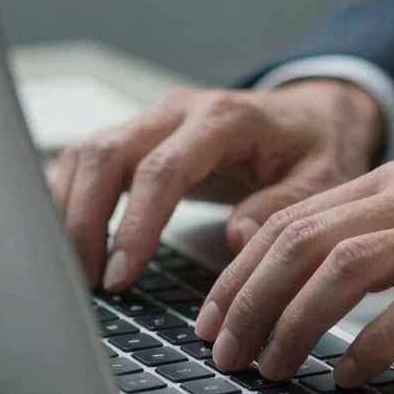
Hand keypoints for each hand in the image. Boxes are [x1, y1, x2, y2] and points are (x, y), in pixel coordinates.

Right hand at [53, 79, 383, 290]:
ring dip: (71, 210)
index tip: (120, 275)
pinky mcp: (146, 135)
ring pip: (89, 153)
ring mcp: (159, 119)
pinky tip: (78, 240)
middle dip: (85, 220)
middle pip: (107, 154)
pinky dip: (76, 198)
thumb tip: (238, 239)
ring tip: (76, 270)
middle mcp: (183, 111)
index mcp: (226, 119)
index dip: (135, 224)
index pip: (163, 168)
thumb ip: (283, 207)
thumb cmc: (318, 148)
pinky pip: (94, 159)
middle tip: (85, 282)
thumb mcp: (323, 180)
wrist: (314, 116)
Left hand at [195, 160, 393, 386]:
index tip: (214, 316)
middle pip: (305, 241)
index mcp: (392, 182)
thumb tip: (301, 282)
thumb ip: (374, 235)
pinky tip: (351, 372)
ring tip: (273, 365)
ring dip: (297, 322)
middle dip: (251, 300)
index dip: (240, 271)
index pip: (292, 220)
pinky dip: (373, 342)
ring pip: (346, 268)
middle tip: (226, 350)